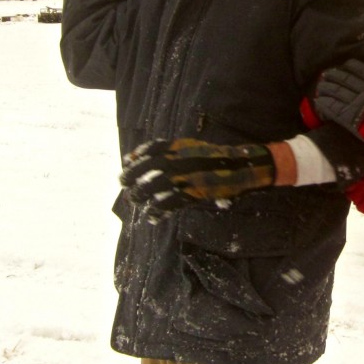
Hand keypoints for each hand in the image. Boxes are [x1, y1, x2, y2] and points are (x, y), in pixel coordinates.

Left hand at [120, 138, 274, 220]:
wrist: (240, 166)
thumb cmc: (218, 158)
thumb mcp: (195, 148)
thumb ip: (176, 151)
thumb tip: (153, 156)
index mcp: (180, 147)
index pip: (152, 148)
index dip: (138, 155)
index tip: (127, 160)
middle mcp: (178, 160)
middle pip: (147, 168)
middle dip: (132, 175)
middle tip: (123, 183)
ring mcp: (183, 177)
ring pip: (153, 187)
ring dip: (140, 194)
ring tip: (135, 200)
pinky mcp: (190, 193)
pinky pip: (168, 203)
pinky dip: (157, 211)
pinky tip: (152, 216)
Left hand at [314, 59, 363, 175]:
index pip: (361, 71)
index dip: (351, 66)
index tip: (345, 64)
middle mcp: (362, 90)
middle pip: (344, 79)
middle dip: (334, 75)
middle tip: (326, 74)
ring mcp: (352, 102)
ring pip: (335, 90)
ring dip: (325, 87)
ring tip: (319, 86)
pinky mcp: (345, 114)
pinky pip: (331, 106)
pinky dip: (323, 103)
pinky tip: (318, 101)